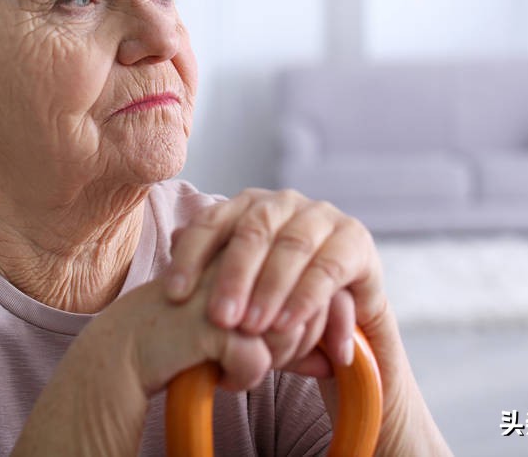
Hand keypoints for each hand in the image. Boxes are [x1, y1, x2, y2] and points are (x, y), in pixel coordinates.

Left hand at [164, 188, 387, 374]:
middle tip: (220, 318)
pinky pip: (328, 266)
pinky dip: (306, 296)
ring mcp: (322, 216)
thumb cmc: (275, 295)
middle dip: (233, 276)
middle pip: (252, 230)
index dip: (191, 256)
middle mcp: (284, 202)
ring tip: (252, 326)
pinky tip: (287, 323)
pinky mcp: (355, 239)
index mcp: (248, 205)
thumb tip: (172, 236)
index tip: (174, 295)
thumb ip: (210, 260)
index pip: (212, 221)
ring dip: (270, 287)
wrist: (335, 314)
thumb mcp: (240, 281)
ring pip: (291, 245)